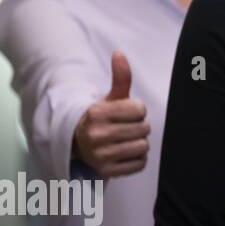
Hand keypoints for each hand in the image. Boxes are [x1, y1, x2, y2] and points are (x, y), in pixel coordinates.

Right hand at [72, 51, 149, 177]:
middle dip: (140, 126)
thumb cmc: (103, 117)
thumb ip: (120, 77)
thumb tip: (119, 53)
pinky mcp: (107, 171)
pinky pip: (140, 164)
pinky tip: (125, 152)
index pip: (139, 109)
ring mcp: (100, 155)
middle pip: (144, 128)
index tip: (126, 113)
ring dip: (140, 143)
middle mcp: (96, 135)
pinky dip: (137, 159)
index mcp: (96, 113)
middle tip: (126, 127)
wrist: (80, 142)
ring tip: (126, 139)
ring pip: (143, 146)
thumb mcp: (110, 97)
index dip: (137, 110)